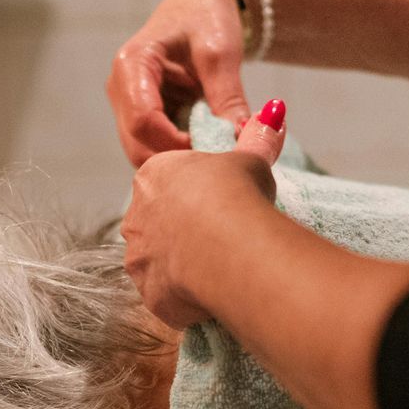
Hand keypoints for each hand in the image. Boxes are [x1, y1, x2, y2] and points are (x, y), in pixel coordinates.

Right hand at [108, 0, 253, 165]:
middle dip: (176, 157)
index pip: (143, 119)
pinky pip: (154, 146)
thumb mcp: (221, 52)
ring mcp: (126, 105)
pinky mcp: (139, 115)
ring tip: (214, 149)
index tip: (213, 150)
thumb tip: (241, 139)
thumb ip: (228, 97)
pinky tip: (206, 142)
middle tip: (218, 159)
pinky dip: (180, 152)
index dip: (176, 142)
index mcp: (131, 65)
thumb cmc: (207, 16)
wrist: (200, 6)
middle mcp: (120, 88)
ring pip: (143, 151)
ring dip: (178, 158)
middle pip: (137, 143)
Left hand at [122, 104, 286, 326]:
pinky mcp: (148, 293)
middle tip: (223, 238)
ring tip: (219, 267)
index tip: (224, 204)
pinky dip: (186, 296)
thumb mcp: (251, 160)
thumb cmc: (236, 194)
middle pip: (160, 223)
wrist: (228, 246)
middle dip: (186, 231)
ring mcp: (137, 257)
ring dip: (182, 265)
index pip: (170, 183)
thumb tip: (273, 113)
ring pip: (158, 261)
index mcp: (153, 175)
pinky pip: (166, 295)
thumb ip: (257, 139)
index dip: (199, 195)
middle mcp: (134, 215)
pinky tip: (212, 291)